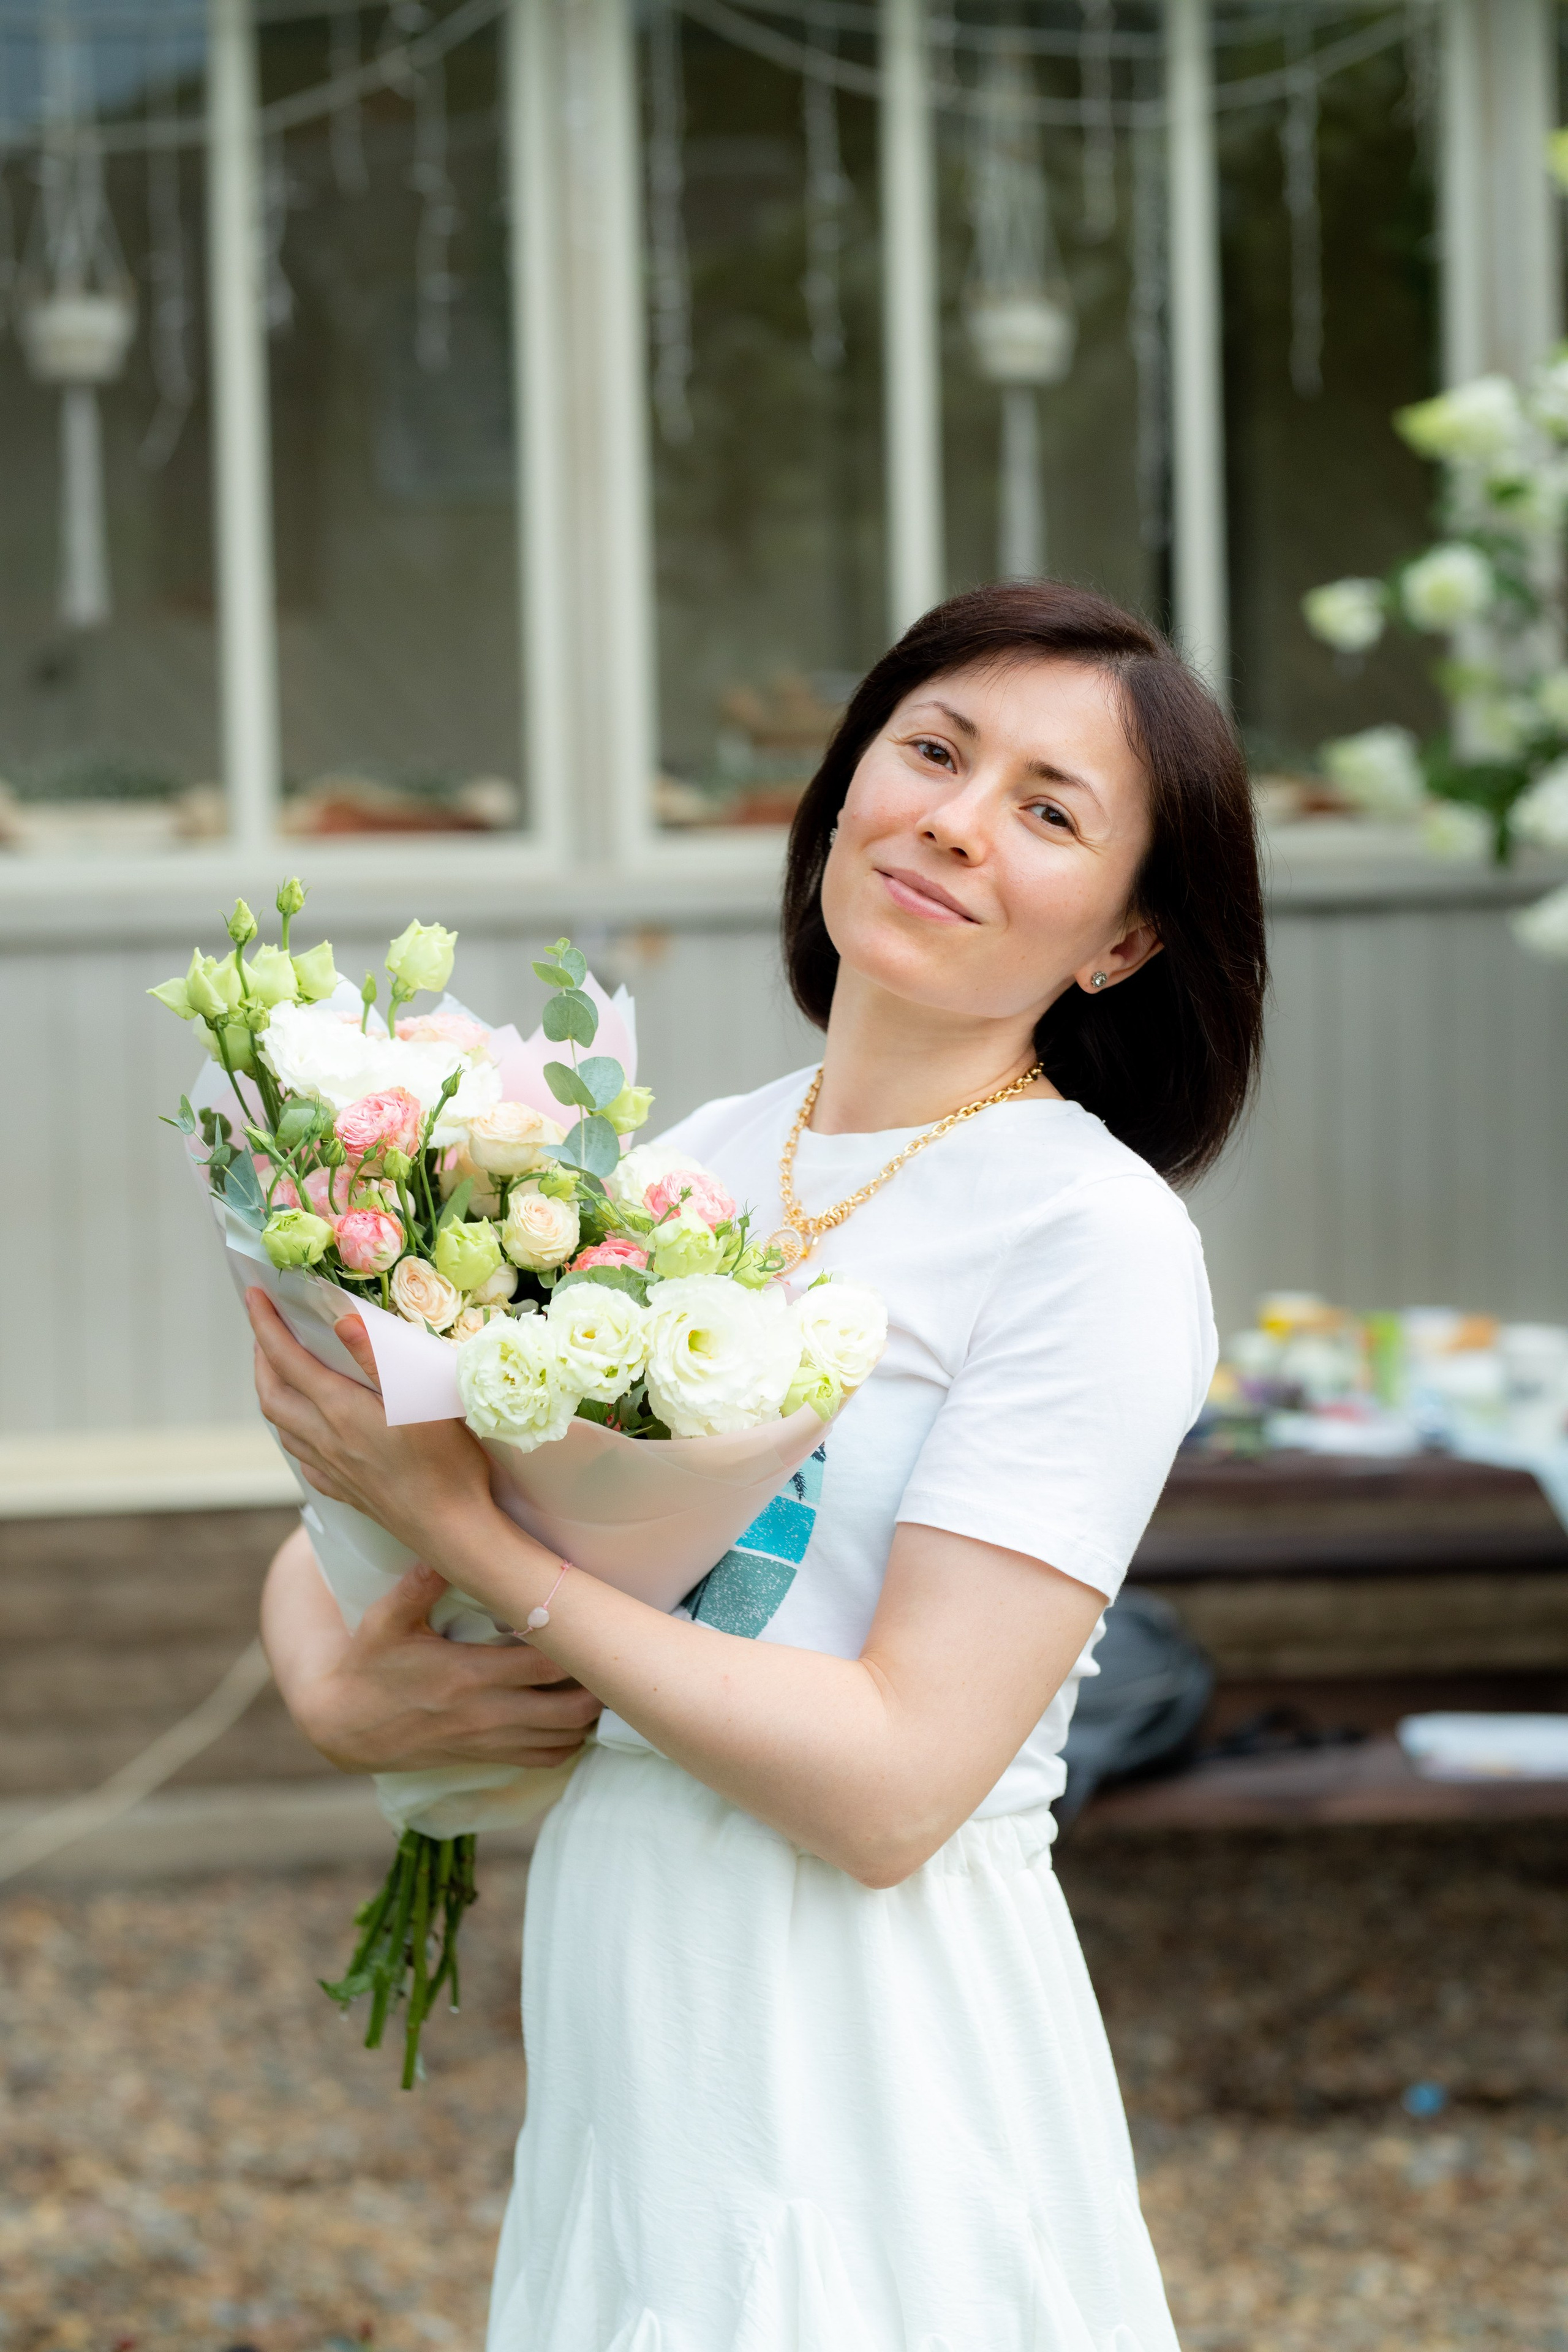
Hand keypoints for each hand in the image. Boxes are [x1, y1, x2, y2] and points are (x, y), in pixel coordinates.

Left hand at [247, 1288, 494, 1562]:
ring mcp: (334, 1469)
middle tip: (264, 1331)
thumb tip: (340, 1320)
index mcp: (339, 1410)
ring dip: (272, 1394)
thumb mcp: (419, 1399)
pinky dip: (296, 1436)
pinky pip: (306, 1460)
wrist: (452, 1530)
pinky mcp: (348, 1491)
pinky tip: (309, 1434)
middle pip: (272, 1396)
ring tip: (279, 1374)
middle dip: (261, 1359)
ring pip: (284, 1428)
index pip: (287, 1359)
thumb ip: (377, 1359)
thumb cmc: (446, 1462)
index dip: (265, 1324)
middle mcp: (326, 1439)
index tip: (253, 1294)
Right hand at [262, 1530, 601, 1772]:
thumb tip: (445, 1545)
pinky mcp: (486, 1757)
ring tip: (600, 1679)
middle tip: (609, 1652)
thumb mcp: (383, 1621)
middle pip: (569, 1708)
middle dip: (598, 1684)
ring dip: (588, 1714)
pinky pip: (544, 1759)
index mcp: (468, 1674)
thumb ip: (416, 1586)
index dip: (576, 1644)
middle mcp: (486, 1713)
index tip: (592, 1619)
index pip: (545, 1662)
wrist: (345, 1728)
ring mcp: (489, 1741)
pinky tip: (573, 1715)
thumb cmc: (369, 1667)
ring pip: (564, 1738)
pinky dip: (568, 1741)